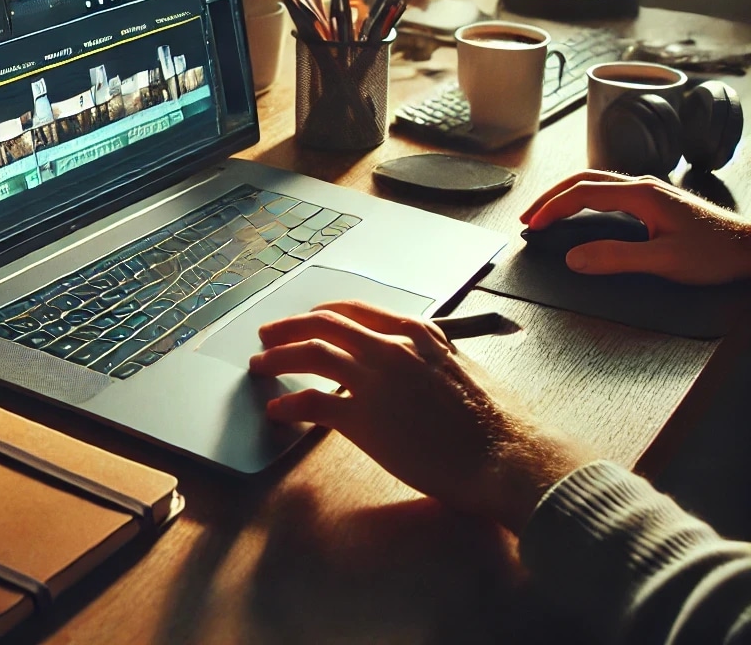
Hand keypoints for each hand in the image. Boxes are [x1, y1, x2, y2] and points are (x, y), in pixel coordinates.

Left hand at [249, 301, 588, 535]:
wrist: (507, 455)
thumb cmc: (495, 420)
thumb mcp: (461, 368)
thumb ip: (428, 357)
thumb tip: (412, 363)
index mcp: (415, 331)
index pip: (354, 310)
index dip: (321, 313)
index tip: (305, 319)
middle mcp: (390, 346)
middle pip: (323, 324)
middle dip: (288, 327)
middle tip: (266, 335)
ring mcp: (374, 380)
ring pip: (310, 354)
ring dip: (278, 357)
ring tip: (259, 365)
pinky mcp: (364, 419)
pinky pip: (311, 403)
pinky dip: (287, 404)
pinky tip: (276, 411)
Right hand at [521, 170, 750, 284]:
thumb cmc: (716, 254)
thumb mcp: (664, 261)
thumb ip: (616, 258)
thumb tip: (574, 258)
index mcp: (640, 194)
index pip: (582, 193)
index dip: (552, 209)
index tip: (534, 225)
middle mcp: (643, 186)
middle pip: (583, 179)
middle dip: (551, 196)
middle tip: (529, 215)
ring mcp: (650, 191)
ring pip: (596, 182)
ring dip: (566, 195)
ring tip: (547, 212)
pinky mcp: (656, 201)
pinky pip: (609, 191)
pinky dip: (584, 199)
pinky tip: (582, 212)